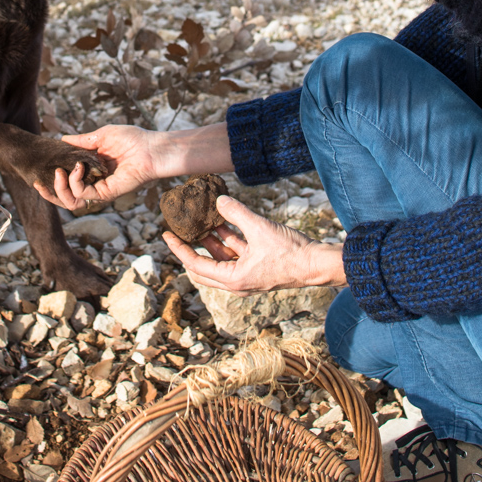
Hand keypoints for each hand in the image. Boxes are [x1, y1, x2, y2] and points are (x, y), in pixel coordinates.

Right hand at [34, 124, 162, 209]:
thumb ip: (82, 141)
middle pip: (65, 199)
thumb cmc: (132, 139)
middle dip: (50, 193)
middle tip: (40, 181)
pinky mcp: (107, 194)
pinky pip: (84, 195)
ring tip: (59, 173)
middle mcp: (94, 184)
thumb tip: (63, 139)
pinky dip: (75, 183)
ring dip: (60, 189)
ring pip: (72, 202)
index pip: (67, 184)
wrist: (151, 147)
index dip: (51, 182)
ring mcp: (100, 190)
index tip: (38, 174)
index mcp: (92, 171)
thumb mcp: (101, 136)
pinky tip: (77, 167)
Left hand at [162, 195, 345, 294]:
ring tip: (198, 219)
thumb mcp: (260, 228)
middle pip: (203, 266)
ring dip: (210, 240)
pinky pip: (235, 252)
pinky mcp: (257, 265)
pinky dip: (227, 238)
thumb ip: (237, 213)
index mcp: (233, 279)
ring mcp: (247, 274)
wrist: (316, 264)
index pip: (196, 265)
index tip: (165, 234)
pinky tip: (223, 219)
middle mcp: (237, 281)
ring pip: (220, 257)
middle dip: (190, 247)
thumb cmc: (290, 252)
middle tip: (178, 231)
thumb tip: (217, 200)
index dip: (179, 248)